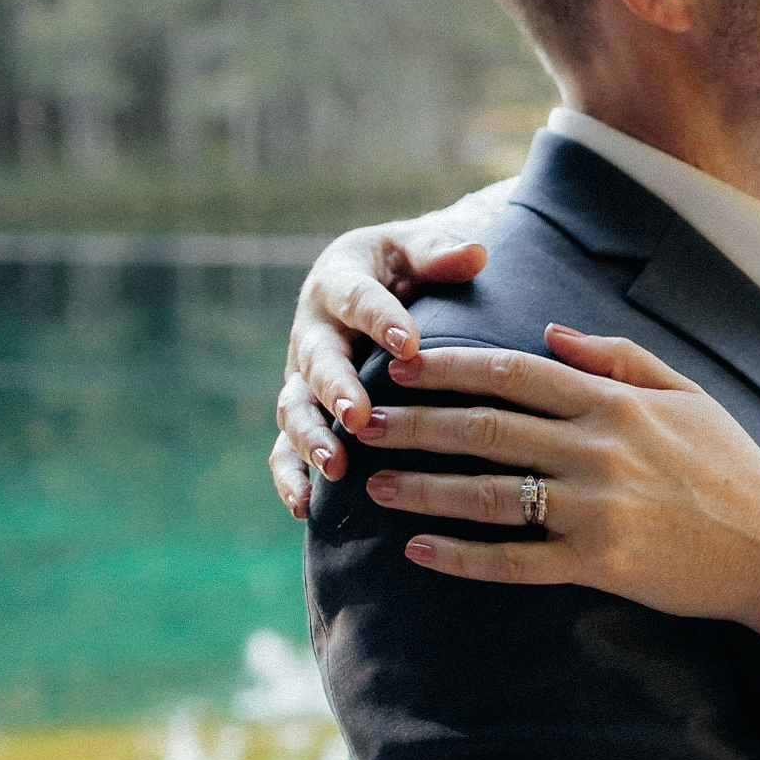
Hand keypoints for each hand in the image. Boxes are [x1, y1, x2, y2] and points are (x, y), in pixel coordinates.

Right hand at [270, 219, 489, 517]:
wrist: (373, 283)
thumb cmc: (402, 266)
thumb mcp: (416, 250)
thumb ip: (438, 254)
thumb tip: (475, 253)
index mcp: (338, 282)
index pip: (357, 299)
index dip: (381, 319)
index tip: (410, 342)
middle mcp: (312, 331)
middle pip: (317, 360)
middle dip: (337, 388)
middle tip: (359, 415)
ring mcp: (302, 376)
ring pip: (295, 409)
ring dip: (311, 438)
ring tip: (336, 467)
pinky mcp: (302, 412)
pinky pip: (285, 448)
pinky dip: (290, 477)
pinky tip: (305, 508)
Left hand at [357, 328, 759, 686]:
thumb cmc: (736, 471)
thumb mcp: (690, 395)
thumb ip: (620, 359)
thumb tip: (552, 331)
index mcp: (615, 402)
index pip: (513, 374)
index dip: (449, 368)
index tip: (399, 365)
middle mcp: (599, 449)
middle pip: (485, 429)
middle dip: (415, 424)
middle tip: (360, 421)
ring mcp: (596, 508)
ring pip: (487, 494)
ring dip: (422, 489)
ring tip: (375, 486)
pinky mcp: (600, 565)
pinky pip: (515, 561)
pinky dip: (462, 559)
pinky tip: (420, 554)